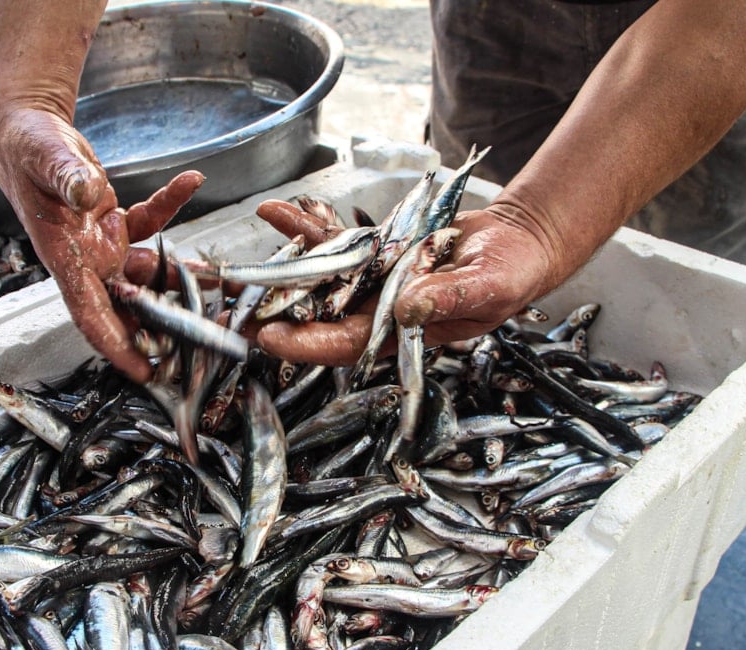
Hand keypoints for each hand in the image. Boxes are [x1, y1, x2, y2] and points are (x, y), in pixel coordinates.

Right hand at [0, 105, 202, 381]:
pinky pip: (150, 225)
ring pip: (148, 273)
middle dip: (161, 327)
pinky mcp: (113, 223)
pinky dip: (170, 206)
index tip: (143, 370)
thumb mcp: (47, 160)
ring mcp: (101, 244)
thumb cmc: (28, 149)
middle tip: (200, 344)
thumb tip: (88, 193)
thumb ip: (69, 178)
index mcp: (64, 256)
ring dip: (182, 277)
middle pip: (126, 305)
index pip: (90, 312)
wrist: (25, 132)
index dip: (115, 344)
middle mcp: (85, 258)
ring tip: (221, 282)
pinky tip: (189, 182)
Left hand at [254, 203, 560, 364]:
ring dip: (276, 267)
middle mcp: (378, 309)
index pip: (344, 344)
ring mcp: (372, 278)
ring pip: (315, 276)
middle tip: (226, 308)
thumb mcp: (490, 285)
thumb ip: (451, 297)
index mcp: (402, 331)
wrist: (518, 240)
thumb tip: (408, 307)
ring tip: (233, 263)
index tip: (268, 338)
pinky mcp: (372, 249)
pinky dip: (304, 226)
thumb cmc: (513, 272)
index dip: (305, 344)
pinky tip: (274, 209)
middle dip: (272, 312)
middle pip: (316, 316)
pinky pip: (331, 239)